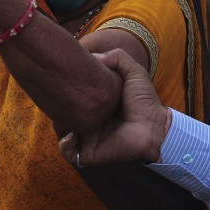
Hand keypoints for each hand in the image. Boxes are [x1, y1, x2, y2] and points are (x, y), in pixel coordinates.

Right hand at [58, 48, 168, 165]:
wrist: (152, 128)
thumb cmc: (144, 101)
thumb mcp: (133, 72)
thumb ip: (118, 57)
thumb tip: (94, 56)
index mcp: (97, 104)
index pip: (73, 98)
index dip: (65, 90)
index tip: (61, 81)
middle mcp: (90, 121)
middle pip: (63, 114)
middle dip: (56, 108)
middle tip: (56, 100)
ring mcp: (88, 138)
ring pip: (61, 132)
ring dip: (57, 124)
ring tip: (61, 116)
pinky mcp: (89, 153)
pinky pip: (68, 153)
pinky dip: (64, 145)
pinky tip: (72, 134)